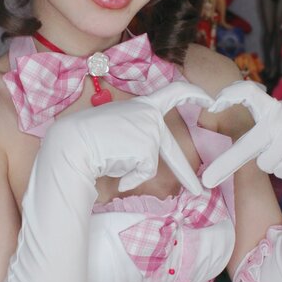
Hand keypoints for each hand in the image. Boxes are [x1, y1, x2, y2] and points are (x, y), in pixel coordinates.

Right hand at [45, 80, 211, 193]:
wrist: (72, 142)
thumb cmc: (88, 137)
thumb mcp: (119, 128)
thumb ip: (137, 134)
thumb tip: (146, 160)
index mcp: (143, 104)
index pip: (173, 93)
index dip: (194, 94)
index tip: (209, 99)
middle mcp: (150, 113)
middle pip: (169, 148)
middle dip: (183, 173)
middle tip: (199, 189)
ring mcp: (150, 129)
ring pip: (148, 163)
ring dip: (131, 169)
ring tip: (110, 158)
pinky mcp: (147, 146)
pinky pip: (143, 172)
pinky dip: (129, 176)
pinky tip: (113, 165)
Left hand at [200, 80, 281, 185]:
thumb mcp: (281, 117)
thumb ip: (259, 124)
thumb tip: (230, 143)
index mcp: (272, 107)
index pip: (249, 93)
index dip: (232, 94)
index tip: (215, 104)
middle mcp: (280, 121)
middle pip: (246, 146)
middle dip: (225, 164)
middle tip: (207, 180)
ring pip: (265, 164)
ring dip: (274, 161)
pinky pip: (280, 171)